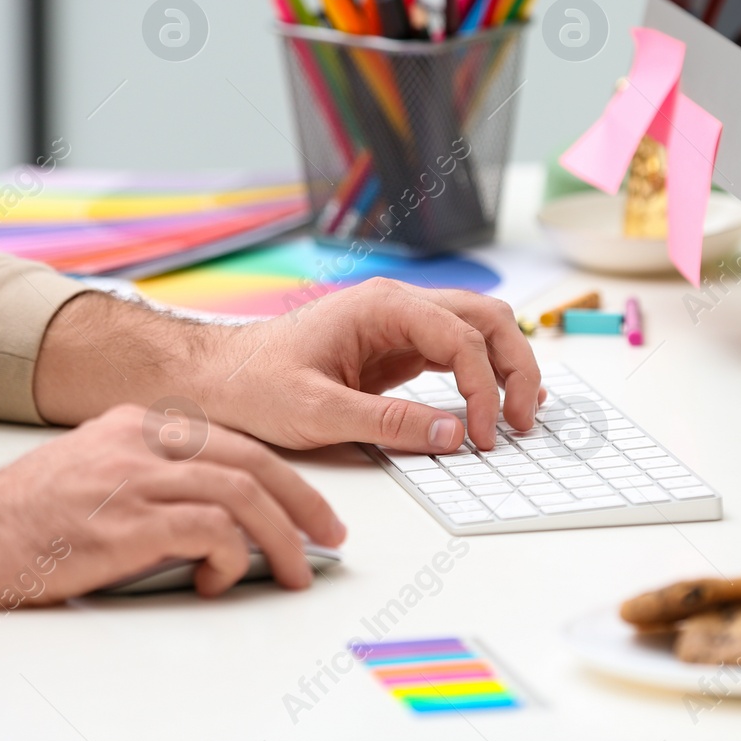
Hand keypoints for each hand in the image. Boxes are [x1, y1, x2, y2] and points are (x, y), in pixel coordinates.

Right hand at [0, 405, 345, 596]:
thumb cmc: (19, 515)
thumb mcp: (91, 469)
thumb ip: (146, 474)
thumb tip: (205, 511)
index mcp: (135, 424)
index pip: (231, 440)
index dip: (280, 474)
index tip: (306, 504)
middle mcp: (140, 441)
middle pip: (250, 459)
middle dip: (301, 500)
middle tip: (328, 534)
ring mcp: (133, 478)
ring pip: (240, 492)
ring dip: (280, 536)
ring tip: (294, 569)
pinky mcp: (124, 522)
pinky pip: (208, 532)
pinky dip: (231, 558)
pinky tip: (220, 580)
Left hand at [202, 278, 543, 454]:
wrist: (217, 377)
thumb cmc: (254, 383)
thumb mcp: (317, 411)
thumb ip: (387, 422)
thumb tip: (452, 434)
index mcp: (381, 305)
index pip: (460, 336)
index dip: (483, 387)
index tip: (484, 434)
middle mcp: (397, 306)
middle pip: (485, 319)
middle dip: (514, 367)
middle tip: (522, 423)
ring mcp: (399, 326)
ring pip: (478, 331)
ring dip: (505, 369)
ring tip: (519, 419)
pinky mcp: (396, 351)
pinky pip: (455, 354)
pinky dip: (482, 377)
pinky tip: (495, 405)